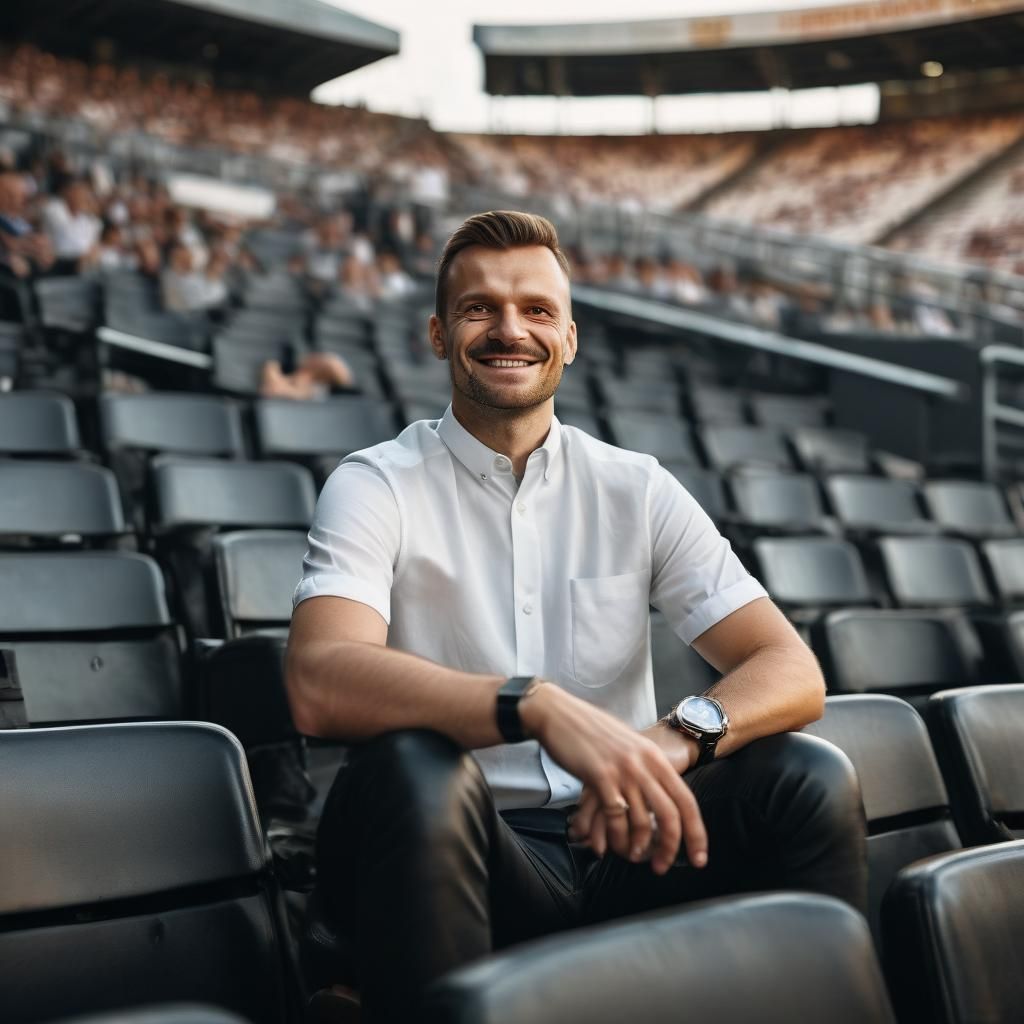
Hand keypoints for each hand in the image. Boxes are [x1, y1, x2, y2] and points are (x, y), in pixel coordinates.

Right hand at [520, 686, 706, 874]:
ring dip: (637, 846)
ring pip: (641, 821)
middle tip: (663, 867)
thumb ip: (644, 767)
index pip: (686, 800)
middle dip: (670, 847)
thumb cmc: (591, 730)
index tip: (699, 857)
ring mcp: (623, 771)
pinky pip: (615, 818)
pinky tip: (611, 846)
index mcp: (654, 757)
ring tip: (632, 856)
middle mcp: (644, 764)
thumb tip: (655, 797)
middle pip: (670, 815)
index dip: (696, 833)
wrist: (560, 712)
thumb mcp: (628, 744)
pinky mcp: (600, 777)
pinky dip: (615, 838)